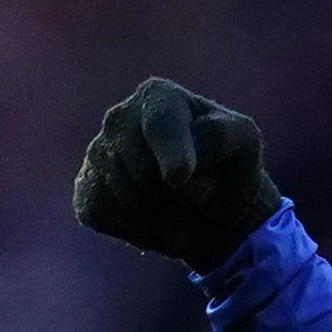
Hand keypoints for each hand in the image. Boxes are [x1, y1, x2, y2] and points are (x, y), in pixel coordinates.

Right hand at [72, 76, 284, 270]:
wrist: (208, 204)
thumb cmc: (226, 164)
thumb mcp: (245, 142)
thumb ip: (221, 138)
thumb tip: (178, 172)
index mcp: (158, 97)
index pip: (160, 125)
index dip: (171, 154)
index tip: (179, 177)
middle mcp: (119, 119)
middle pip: (145, 176)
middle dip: (182, 199)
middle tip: (203, 194)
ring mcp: (97, 155)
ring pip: (128, 204)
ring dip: (166, 221)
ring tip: (184, 212)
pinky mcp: (86, 191)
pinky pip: (109, 220)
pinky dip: (142, 234)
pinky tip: (158, 225)